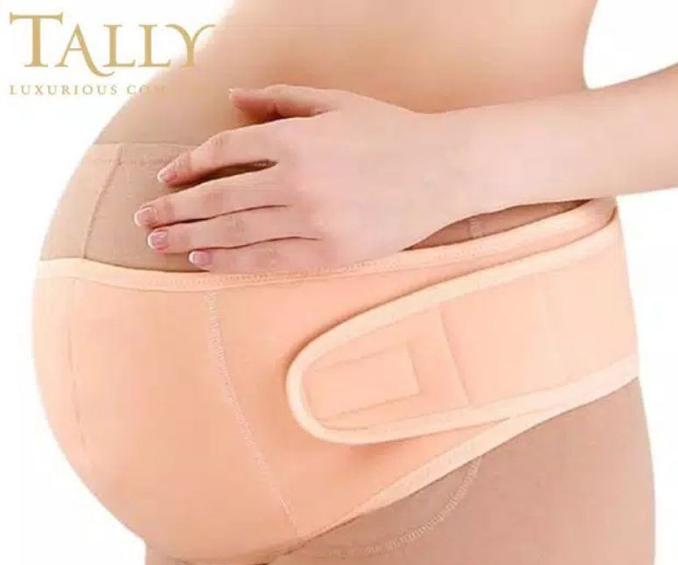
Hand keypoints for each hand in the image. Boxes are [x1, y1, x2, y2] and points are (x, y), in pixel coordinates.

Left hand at [133, 85, 465, 272]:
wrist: (444, 171)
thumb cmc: (390, 132)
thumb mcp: (336, 102)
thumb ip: (280, 99)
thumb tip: (233, 100)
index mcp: (297, 138)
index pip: (225, 152)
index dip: (189, 166)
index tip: (166, 179)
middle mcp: (298, 180)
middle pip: (219, 198)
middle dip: (175, 209)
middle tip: (143, 221)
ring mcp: (313, 221)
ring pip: (236, 232)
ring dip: (191, 238)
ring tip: (159, 244)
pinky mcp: (329, 254)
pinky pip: (268, 259)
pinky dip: (230, 261)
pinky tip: (202, 261)